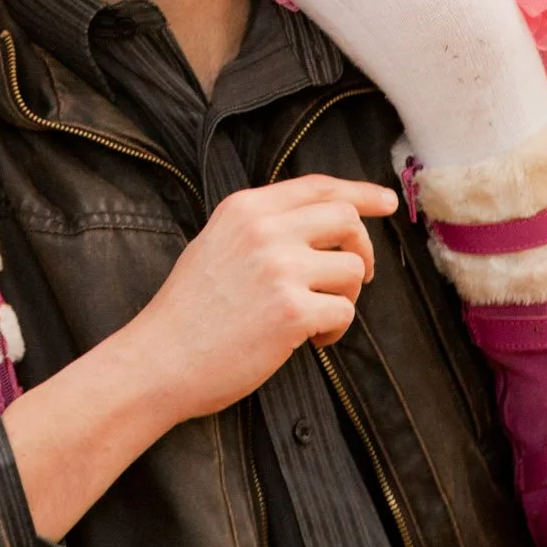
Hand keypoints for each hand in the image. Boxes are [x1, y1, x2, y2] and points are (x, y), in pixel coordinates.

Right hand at [138, 175, 394, 421]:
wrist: (159, 360)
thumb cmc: (188, 313)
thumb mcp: (216, 244)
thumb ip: (262, 228)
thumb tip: (319, 226)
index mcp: (244, 208)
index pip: (317, 186)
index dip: (360, 192)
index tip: (387, 202)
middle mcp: (264, 230)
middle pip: (346, 218)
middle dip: (362, 248)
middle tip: (357, 276)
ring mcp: (280, 268)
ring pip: (352, 268)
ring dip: (345, 297)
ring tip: (315, 319)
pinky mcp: (293, 311)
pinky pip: (344, 312)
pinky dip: (334, 330)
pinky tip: (309, 340)